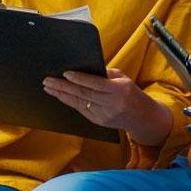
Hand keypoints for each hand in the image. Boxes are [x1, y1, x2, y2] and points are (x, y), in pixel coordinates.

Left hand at [43, 68, 169, 144]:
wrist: (142, 117)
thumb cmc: (131, 93)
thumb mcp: (123, 79)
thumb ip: (105, 73)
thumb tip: (84, 68)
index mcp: (118, 90)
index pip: (95, 84)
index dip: (79, 79)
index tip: (65, 73)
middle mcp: (111, 104)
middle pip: (83, 94)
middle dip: (63, 86)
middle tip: (48, 80)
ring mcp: (104, 115)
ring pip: (79, 103)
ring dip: (61, 95)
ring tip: (48, 87)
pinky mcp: (99, 121)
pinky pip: (81, 110)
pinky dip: (69, 102)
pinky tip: (60, 96)